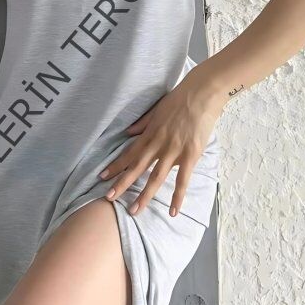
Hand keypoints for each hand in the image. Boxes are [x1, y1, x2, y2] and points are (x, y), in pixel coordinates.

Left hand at [99, 66, 226, 216]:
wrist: (202, 93)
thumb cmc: (180, 98)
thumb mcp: (156, 109)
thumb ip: (142, 124)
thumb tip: (128, 133)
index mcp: (149, 133)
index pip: (129, 153)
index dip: (115, 166)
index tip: (102, 177)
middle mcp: (158, 144)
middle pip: (137, 167)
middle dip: (122, 184)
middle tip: (108, 199)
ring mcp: (174, 150)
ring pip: (156, 177)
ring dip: (144, 195)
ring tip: (133, 210)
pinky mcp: (190, 155)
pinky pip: (182, 179)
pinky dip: (177, 196)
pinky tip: (172, 211)